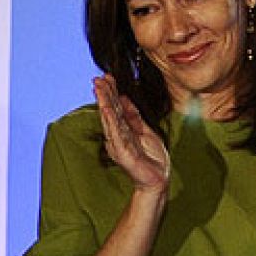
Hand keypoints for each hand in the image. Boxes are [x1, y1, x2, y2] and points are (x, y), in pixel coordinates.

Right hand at [94, 76, 169, 193]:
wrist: (157, 179)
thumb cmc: (151, 157)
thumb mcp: (144, 131)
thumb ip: (134, 116)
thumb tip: (124, 98)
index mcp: (124, 130)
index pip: (116, 107)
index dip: (111, 92)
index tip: (106, 76)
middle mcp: (118, 135)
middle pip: (111, 111)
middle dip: (104, 94)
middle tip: (97, 78)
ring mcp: (119, 143)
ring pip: (111, 119)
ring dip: (104, 103)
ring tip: (99, 88)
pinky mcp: (123, 153)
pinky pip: (116, 134)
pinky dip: (111, 121)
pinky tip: (107, 110)